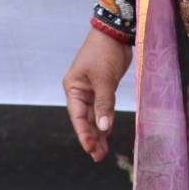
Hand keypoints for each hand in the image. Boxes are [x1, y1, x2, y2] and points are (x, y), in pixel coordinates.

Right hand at [63, 27, 132, 161]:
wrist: (115, 33)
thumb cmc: (104, 52)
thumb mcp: (104, 79)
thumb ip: (104, 104)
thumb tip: (103, 128)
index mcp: (73, 88)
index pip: (77, 116)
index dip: (83, 134)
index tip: (90, 149)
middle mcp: (80, 91)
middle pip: (84, 119)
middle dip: (91, 138)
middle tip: (98, 157)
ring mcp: (92, 90)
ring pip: (94, 116)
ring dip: (98, 133)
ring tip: (103, 152)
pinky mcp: (104, 88)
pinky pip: (103, 109)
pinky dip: (105, 121)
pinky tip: (107, 134)